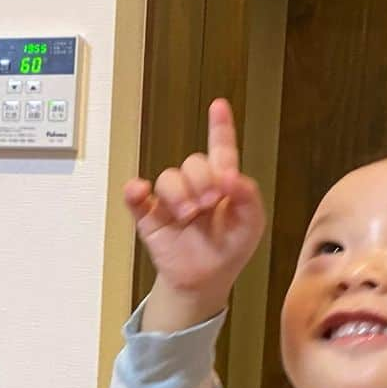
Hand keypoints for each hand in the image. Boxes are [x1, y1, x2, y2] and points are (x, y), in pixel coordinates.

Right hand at [125, 98, 265, 329]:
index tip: (219, 106)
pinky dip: (135, 191)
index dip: (220, 127)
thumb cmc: (229, 249)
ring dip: (179, 194)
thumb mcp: (251, 223)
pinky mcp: (149, 217)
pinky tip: (140, 191)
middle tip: (210, 204)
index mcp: (222, 183)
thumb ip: (248, 195)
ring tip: (189, 216)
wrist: (205, 281)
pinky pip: (135, 198)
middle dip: (203, 180)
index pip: (220, 149)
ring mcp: (170, 201)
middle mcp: (195, 186)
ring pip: (167, 178)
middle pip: (193, 162)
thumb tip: (230, 175)